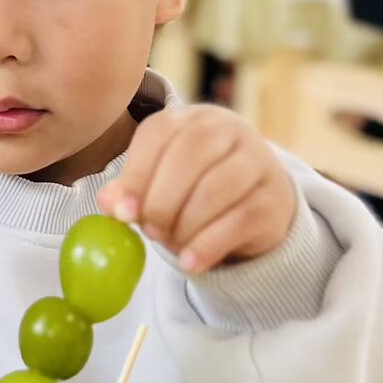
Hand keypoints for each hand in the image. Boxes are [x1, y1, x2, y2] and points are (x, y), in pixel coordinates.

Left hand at [97, 104, 298, 272]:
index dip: (136, 174)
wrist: (257, 203)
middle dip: (162, 200)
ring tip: (171, 244)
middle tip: (150, 231)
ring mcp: (257, 161)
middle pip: (191, 155)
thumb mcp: (160, 181)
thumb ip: (132, 189)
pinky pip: (239, 220)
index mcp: (191, 119)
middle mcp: (228, 130)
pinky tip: (190, 262)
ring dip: (185, 224)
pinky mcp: (273, 198)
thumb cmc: (196, 188)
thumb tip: (108, 203)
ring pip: (216, 188)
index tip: (123, 213)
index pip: (159, 134)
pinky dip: (208, 245)